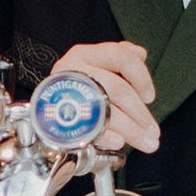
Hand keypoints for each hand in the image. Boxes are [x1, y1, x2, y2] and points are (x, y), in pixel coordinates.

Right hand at [48, 41, 160, 155]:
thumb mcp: (95, 66)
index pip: (121, 57)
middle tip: (153, 132)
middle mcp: (73, 68)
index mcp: (86, 54)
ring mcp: (64, 92)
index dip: (142, 77)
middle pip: (116, 88)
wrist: (41, 104)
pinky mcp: (57, 115)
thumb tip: (140, 54)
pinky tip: (119, 142)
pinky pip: (86, 127)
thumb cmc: (74, 86)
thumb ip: (119, 59)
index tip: (150, 97)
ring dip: (131, 129)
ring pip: (105, 109)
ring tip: (146, 142)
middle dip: (140, 114)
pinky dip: (106, 135)